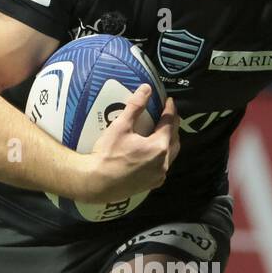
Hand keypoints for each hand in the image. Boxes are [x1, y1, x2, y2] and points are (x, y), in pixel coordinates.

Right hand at [84, 87, 179, 201]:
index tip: (169, 101)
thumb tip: (146, 88)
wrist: (96, 183)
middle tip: (168, 115)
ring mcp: (159, 176)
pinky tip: (154, 153)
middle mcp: (163, 163)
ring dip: (169, 142)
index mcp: (159, 147)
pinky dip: (162, 157)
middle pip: (175, 140)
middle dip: (173, 126)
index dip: (170, 110)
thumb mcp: (121, 126)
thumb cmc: (107, 154)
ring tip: (163, 132)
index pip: (169, 123)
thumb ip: (135, 106)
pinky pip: (163, 167)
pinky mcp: (152, 184)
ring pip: (171, 155)